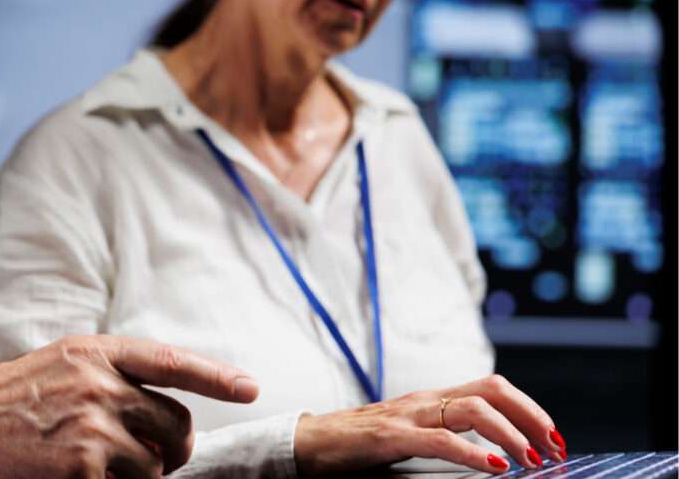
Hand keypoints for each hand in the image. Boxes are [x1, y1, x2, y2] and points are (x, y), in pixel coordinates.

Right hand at [0, 335, 258, 477]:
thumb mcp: (58, 368)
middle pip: (175, 423)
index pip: (171, 360)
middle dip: (171, 448)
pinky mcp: (81, 469)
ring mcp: (92, 427)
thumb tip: (159, 417)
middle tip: (149, 459)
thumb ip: (109, 379)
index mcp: (95, 352)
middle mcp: (100, 383)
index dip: (215, 375)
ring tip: (92, 469)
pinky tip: (74, 477)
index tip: (249, 387)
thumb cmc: (1, 401)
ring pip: (153, 466)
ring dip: (137, 477)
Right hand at [294, 375, 566, 476]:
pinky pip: (440, 440)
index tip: (550, 436)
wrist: (305, 444)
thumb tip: (488, 456)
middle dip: (531, 414)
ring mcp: (406, 416)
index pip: (490, 388)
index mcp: (429, 400)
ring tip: (531, 460)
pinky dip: (474, 454)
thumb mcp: (407, 436)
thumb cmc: (354, 446)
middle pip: (491, 389)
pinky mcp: (389, 438)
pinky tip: (495, 469)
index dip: (527, 407)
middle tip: (553, 445)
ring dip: (512, 434)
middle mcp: (423, 400)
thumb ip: (440, 437)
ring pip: (472, 409)